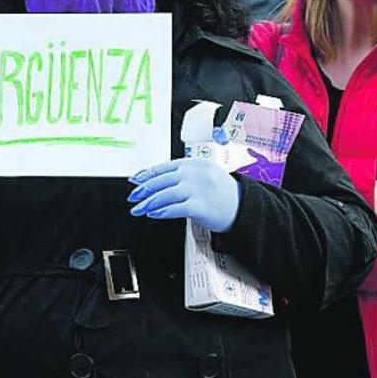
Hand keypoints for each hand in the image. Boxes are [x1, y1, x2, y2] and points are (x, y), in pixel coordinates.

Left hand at [127, 158, 241, 231]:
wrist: (243, 207)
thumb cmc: (222, 193)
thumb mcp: (204, 175)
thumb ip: (183, 175)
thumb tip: (154, 180)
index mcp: (196, 163)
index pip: (165, 166)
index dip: (147, 174)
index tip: (135, 181)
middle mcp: (196, 174)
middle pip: (162, 180)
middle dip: (144, 189)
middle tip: (133, 197)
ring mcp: (200, 189)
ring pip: (166, 194)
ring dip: (149, 202)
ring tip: (139, 209)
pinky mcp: (202, 206)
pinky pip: (176, 208)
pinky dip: (162, 211)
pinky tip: (154, 214)